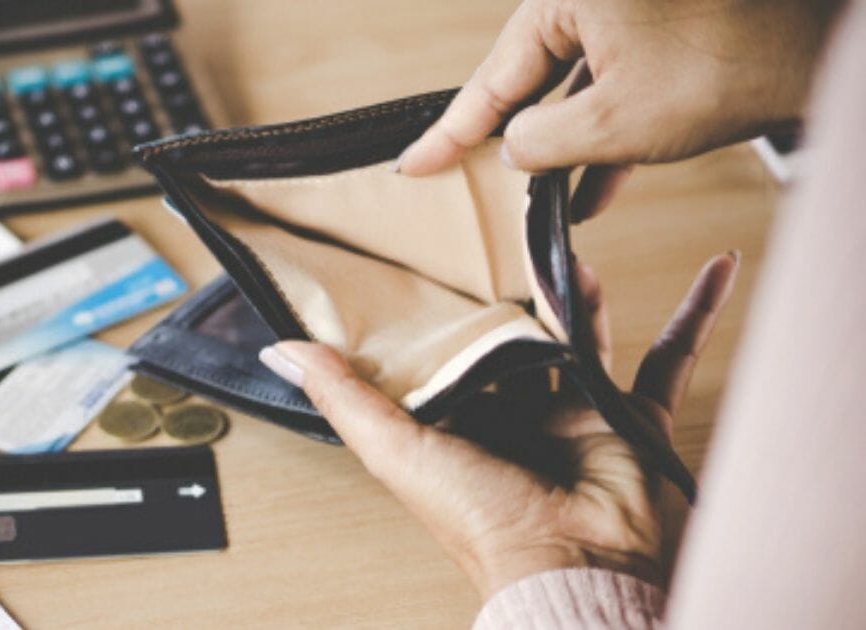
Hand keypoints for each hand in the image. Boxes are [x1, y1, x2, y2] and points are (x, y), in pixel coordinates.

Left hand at [257, 252, 738, 597]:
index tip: (428, 251)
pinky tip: (714, 268)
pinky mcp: (631, 416)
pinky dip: (695, 313)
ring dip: (580, 288)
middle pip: (515, 335)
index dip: (439, 305)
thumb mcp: (397, 449)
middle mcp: (515, 414)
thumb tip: (282, 349)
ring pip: (582, 334)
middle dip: (511, 289)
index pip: (446, 349)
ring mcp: (577, 412)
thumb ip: (344, 396)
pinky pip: (669, 355)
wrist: (577, 566)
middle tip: (502, 230)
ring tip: (569, 236)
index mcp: (458, 420)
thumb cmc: (484, 520)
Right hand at [398, 0, 836, 219]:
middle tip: (457, 177)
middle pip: (528, 77)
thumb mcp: (611, 121)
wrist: (818, 54)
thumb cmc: (725, 67)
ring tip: (538, 199)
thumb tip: (510, 147)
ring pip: (573, 89)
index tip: (413, 165)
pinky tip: (592, 190)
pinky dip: (601, 137)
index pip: (493, 75)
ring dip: (560, 147)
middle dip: (507, 137)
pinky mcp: (660, 37)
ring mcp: (628, 15)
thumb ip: (540, 139)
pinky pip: (612, 89)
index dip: (451, 130)